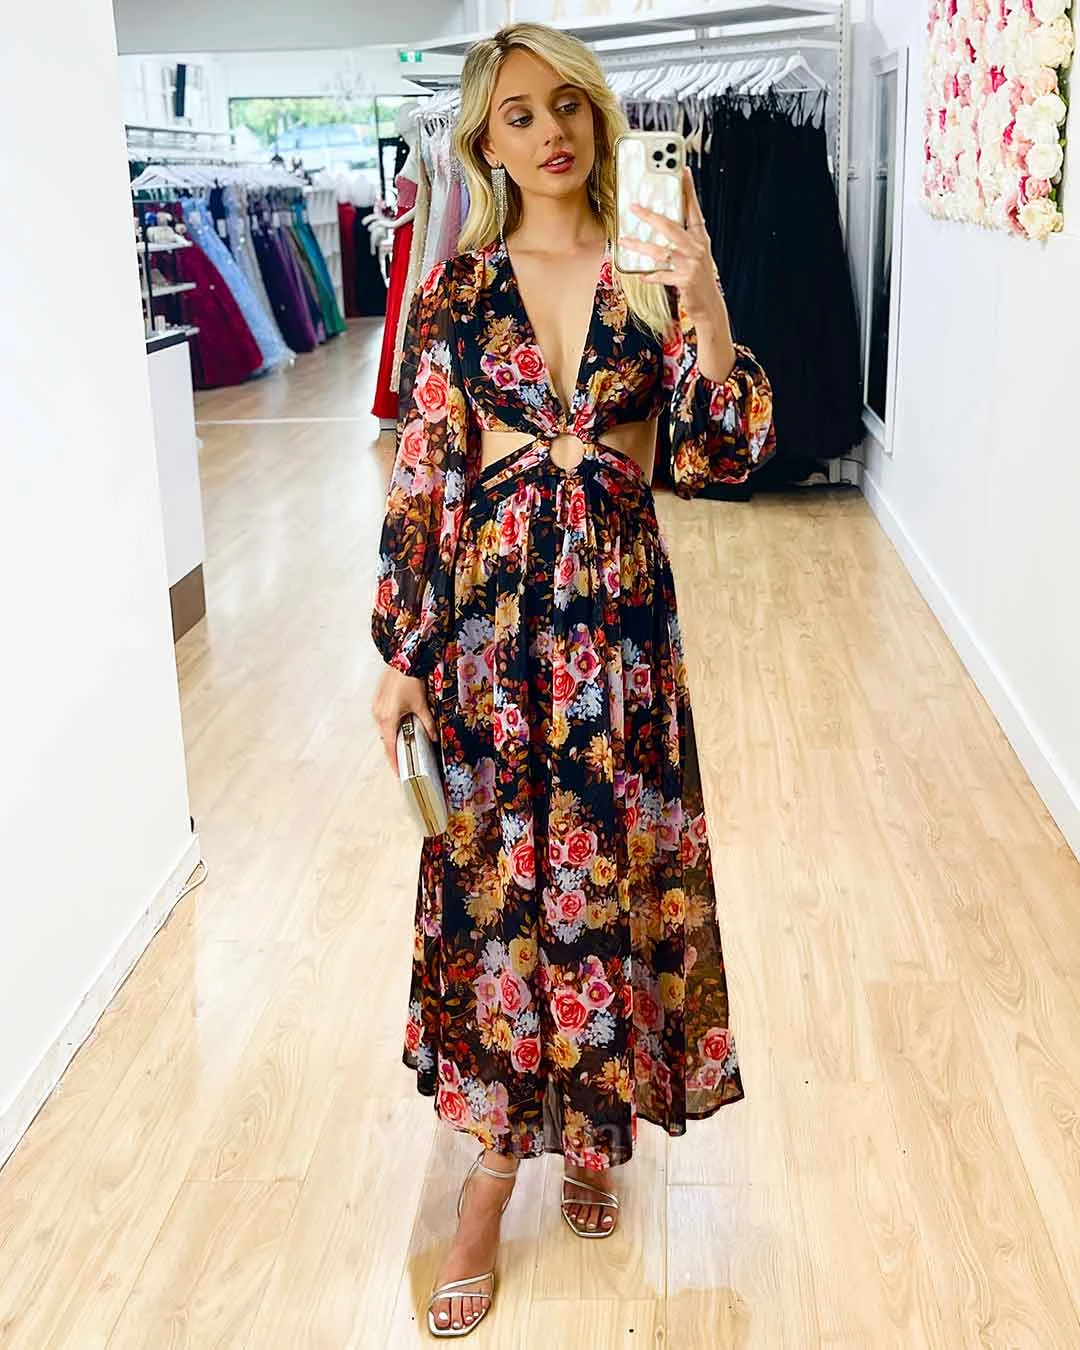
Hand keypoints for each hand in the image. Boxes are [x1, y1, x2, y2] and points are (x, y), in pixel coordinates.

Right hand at [371, 666, 436, 772]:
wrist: (402, 660)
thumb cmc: (410, 681)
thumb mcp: (421, 704)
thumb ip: (427, 723)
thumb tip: (433, 737)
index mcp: (388, 719)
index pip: (391, 747)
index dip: (395, 761)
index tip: (399, 773)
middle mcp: (378, 715)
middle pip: (386, 739)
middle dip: (394, 750)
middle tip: (403, 760)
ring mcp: (375, 707)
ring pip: (383, 729)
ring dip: (392, 736)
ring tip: (402, 743)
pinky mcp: (376, 700)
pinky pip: (381, 718)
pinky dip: (389, 725)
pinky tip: (398, 725)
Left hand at [619, 168, 725, 328]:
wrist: (708, 305)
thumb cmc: (698, 278)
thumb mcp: (696, 254)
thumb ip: (682, 239)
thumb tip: (661, 224)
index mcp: (700, 238)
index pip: (694, 209)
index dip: (688, 190)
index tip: (682, 171)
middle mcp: (697, 248)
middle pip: (670, 227)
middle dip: (650, 216)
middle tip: (633, 207)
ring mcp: (690, 264)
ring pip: (660, 251)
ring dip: (639, 246)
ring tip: (624, 241)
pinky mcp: (684, 280)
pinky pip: (661, 275)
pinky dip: (650, 274)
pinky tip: (641, 273)